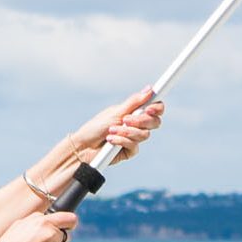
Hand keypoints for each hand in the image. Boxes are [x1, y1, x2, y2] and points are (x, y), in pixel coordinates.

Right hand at [0, 209, 76, 241]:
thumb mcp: (18, 225)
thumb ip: (35, 221)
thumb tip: (45, 219)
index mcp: (43, 221)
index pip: (70, 218)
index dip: (69, 222)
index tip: (68, 225)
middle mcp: (51, 233)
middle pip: (64, 233)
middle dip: (58, 236)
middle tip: (44, 241)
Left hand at [36, 89, 163, 194]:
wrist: (84, 146)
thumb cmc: (96, 127)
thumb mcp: (116, 112)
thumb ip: (134, 102)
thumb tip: (150, 90)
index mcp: (134, 113)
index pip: (154, 109)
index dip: (157, 108)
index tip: (150, 108)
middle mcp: (136, 125)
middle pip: (155, 122)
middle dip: (141, 121)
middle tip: (126, 119)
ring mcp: (134, 138)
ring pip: (144, 135)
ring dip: (127, 132)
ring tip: (111, 130)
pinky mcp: (130, 151)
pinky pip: (134, 146)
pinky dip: (122, 141)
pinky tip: (110, 140)